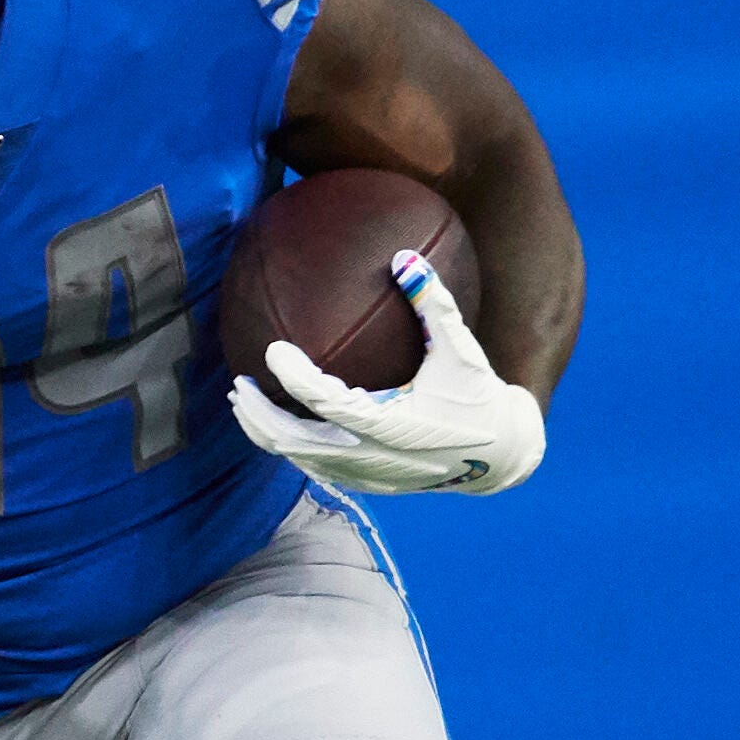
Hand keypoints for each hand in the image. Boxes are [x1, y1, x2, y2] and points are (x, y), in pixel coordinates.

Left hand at [229, 252, 545, 496]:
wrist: (500, 457)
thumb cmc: (478, 395)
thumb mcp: (462, 348)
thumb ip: (434, 302)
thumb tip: (403, 255)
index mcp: (392, 425)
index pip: (326, 403)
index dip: (294, 378)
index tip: (271, 351)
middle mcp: (372, 457)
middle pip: (292, 442)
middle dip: (258, 414)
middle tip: (239, 383)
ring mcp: (366, 476)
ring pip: (297, 460)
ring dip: (265, 432)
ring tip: (245, 402)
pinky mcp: (366, 485)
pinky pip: (313, 468)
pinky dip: (289, 446)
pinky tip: (277, 421)